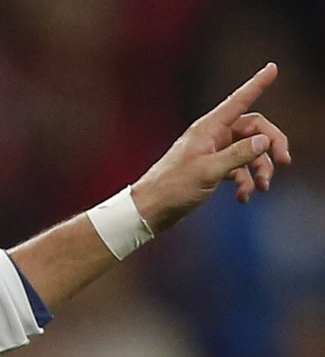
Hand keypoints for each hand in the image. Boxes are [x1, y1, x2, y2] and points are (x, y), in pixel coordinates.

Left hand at [131, 63, 291, 232]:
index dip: (257, 84)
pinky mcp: (211, 169)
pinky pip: (238, 169)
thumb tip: (264, 140)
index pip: (239, 101)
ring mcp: (213, 153)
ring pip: (249, 152)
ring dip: (260, 169)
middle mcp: (212, 136)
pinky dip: (245, 182)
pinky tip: (243, 198)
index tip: (273, 67)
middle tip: (285, 161)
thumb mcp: (209, 170)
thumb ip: (238, 154)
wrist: (149, 210)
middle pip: (254, 129)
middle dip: (272, 144)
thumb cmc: (172, 188)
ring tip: (261, 188)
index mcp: (208, 129)